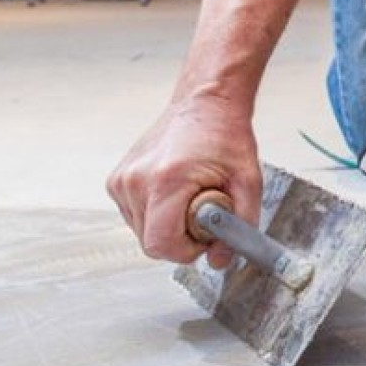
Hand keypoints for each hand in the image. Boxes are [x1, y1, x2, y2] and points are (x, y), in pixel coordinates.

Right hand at [106, 96, 261, 268]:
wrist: (205, 103)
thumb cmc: (225, 135)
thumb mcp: (248, 183)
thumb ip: (240, 227)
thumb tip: (220, 261)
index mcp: (166, 180)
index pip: (161, 245)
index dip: (187, 250)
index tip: (205, 236)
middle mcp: (136, 180)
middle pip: (151, 243)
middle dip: (180, 239)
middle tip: (203, 213)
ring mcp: (122, 180)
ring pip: (141, 232)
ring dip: (167, 226)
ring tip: (189, 198)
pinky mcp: (116, 180)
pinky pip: (135, 216)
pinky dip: (155, 214)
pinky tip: (174, 193)